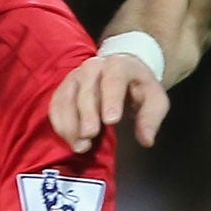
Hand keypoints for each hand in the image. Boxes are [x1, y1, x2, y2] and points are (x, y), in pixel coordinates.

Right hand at [49, 52, 169, 153]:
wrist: (122, 71)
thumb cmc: (138, 87)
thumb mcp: (155, 100)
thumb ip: (151, 118)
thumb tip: (146, 140)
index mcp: (119, 65)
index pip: (114, 80)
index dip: (111, 100)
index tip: (111, 120)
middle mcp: (93, 67)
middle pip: (86, 90)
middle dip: (87, 115)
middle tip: (90, 135)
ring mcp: (75, 76)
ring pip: (66, 98)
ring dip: (70, 124)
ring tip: (80, 146)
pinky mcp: (63, 88)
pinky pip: (56, 106)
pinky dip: (60, 125)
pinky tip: (70, 140)